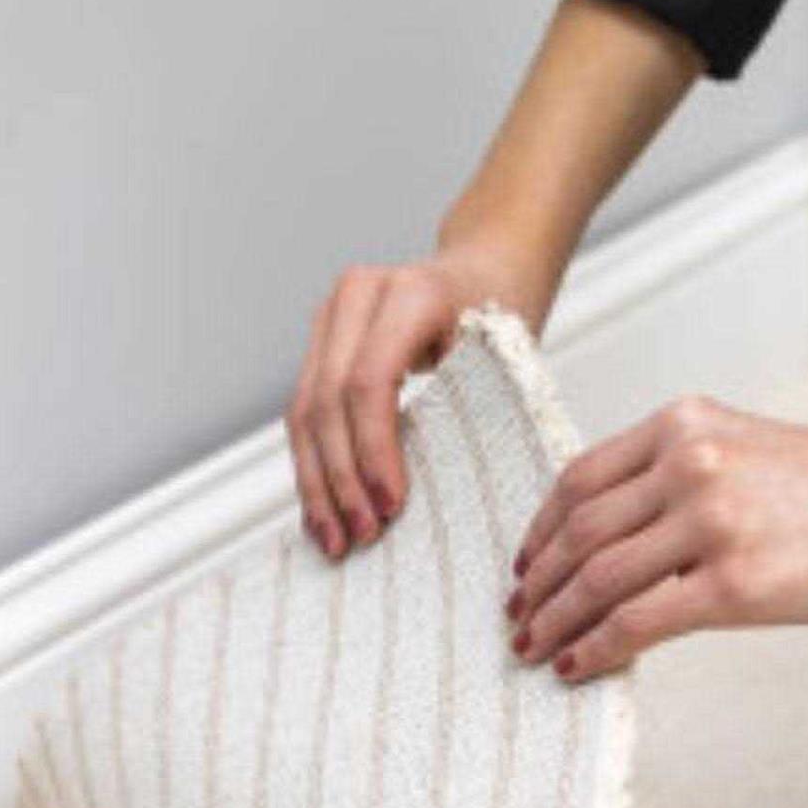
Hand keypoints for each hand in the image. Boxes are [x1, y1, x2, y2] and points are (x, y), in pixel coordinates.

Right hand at [287, 244, 548, 559]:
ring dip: (317, 483)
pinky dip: (314, 467)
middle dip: (342, 478)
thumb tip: (438, 499)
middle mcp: (358, 296)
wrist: (484, 267)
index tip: (391, 507)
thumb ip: (468, 408)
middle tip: (362, 535)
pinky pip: (305, 414)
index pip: (369, 382)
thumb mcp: (503, 354)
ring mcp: (330, 317)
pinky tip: (323, 513)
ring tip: (335, 539)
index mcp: (410, 292)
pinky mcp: (319, 345)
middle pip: (328, 401)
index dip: (373, 451)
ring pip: (304, 411)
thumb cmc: (502, 313)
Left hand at [506, 396, 807, 681]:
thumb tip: (608, 539)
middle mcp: (686, 464)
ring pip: (596, 581)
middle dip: (536, 586)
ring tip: (532, 649)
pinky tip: (576, 666)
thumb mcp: (739, 449)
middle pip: (577, 535)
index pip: (577, 482)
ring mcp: (710, 522)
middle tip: (516, 620)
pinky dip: (594, 648)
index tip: (522, 569)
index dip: (537, 533)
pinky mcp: (734, 583)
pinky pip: (636, 622)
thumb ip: (672, 474)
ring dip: (554, 622)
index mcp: (680, 426)